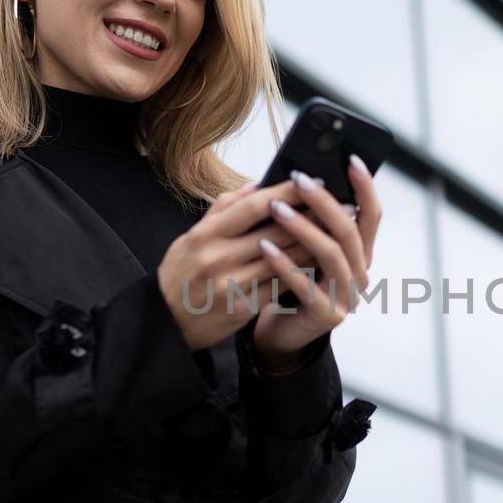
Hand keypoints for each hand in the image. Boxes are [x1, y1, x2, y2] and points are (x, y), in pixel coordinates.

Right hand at [155, 177, 320, 351]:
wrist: (164, 322)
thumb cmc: (181, 274)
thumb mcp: (191, 237)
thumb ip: (223, 210)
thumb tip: (256, 186)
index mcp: (206, 235)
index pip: (253, 206)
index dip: (286, 191)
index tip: (311, 180)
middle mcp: (218, 258)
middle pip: (275, 231)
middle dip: (310, 216)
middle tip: (338, 204)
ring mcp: (231, 286)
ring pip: (283, 259)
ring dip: (313, 244)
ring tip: (336, 231)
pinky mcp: (242, 309)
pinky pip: (279, 286)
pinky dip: (300, 272)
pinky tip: (318, 262)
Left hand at [251, 154, 380, 364]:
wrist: (282, 334)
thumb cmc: (290, 283)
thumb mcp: (302, 248)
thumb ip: (309, 221)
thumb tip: (297, 177)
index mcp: (359, 253)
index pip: (371, 214)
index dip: (365, 187)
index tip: (350, 159)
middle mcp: (360, 273)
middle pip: (350, 230)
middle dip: (324, 202)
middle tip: (300, 179)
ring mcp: (348, 296)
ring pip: (331, 255)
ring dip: (303, 228)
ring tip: (275, 208)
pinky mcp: (328, 316)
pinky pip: (307, 285)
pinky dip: (284, 264)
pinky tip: (264, 247)